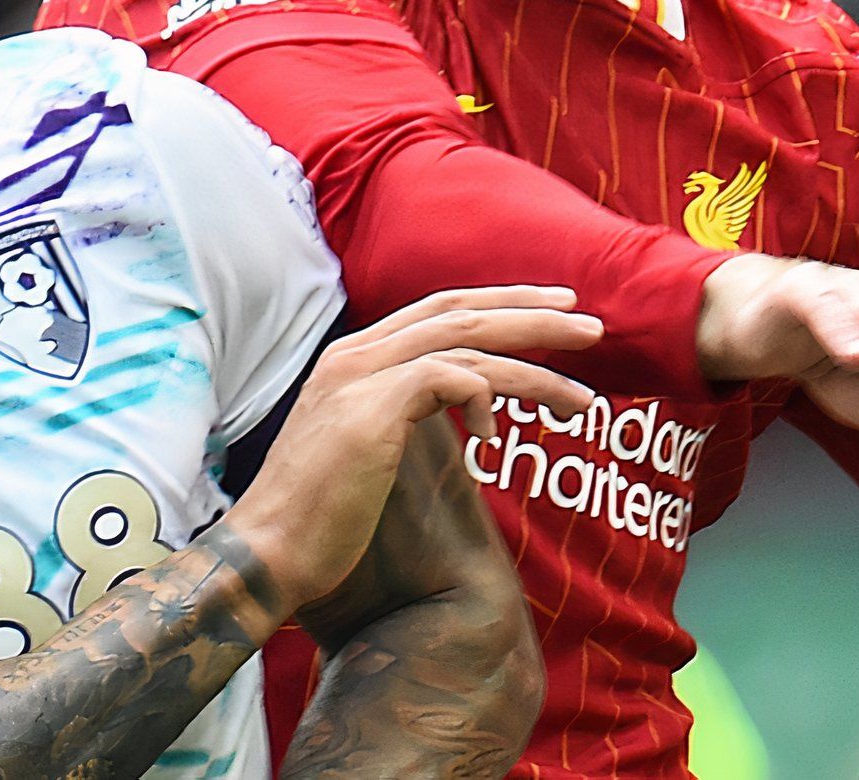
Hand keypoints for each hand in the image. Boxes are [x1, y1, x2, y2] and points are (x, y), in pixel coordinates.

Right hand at [228, 286, 599, 609]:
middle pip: (462, 311)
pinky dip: (485, 400)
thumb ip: (401, 414)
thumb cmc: (317, 517)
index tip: (553, 307)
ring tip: (585, 400)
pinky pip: (452, 379)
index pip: (439, 309)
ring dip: (536, 368)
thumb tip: (459, 407)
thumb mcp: (362, 449)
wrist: (265, 554)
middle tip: (593, 326)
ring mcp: (359, 375)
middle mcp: (355, 353)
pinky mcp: (370, 407)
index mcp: (352, 356)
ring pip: (469, 344)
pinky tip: (492, 440)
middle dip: (534, 314)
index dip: (500, 303)